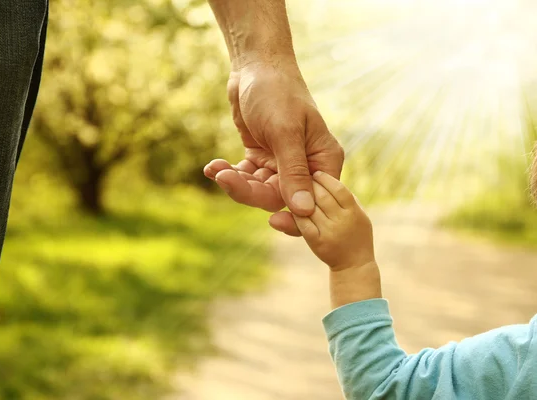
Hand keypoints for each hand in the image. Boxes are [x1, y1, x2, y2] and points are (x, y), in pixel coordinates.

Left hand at [203, 61, 343, 236]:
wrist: (254, 66)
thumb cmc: (277, 91)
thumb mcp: (285, 131)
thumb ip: (294, 171)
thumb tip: (304, 211)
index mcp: (323, 160)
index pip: (313, 201)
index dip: (293, 214)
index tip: (270, 220)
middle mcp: (306, 166)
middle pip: (279, 197)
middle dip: (250, 191)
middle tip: (226, 179)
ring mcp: (282, 163)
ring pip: (259, 190)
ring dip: (235, 182)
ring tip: (216, 169)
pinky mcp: (261, 158)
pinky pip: (246, 177)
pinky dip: (229, 174)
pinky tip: (213, 166)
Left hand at [293, 171, 374, 270]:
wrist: (354, 265)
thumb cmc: (357, 235)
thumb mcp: (359, 214)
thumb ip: (348, 198)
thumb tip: (331, 180)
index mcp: (354, 211)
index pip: (338, 188)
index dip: (325, 179)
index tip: (316, 173)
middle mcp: (343, 220)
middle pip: (322, 196)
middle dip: (310, 184)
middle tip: (302, 179)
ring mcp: (330, 232)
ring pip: (310, 208)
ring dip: (300, 197)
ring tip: (295, 190)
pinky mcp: (317, 242)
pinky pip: (302, 223)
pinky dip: (295, 213)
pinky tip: (293, 207)